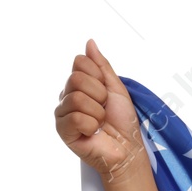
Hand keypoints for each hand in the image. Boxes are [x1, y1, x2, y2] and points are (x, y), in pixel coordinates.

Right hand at [53, 39, 147, 184]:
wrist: (128, 148)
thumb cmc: (123, 121)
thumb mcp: (116, 87)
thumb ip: (101, 65)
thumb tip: (89, 42)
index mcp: (78, 84)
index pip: (79, 62)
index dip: (99, 77)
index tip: (107, 92)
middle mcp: (67, 96)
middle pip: (76, 78)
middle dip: (99, 94)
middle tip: (104, 109)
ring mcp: (63, 113)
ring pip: (77, 98)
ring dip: (97, 112)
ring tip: (101, 122)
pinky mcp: (63, 130)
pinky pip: (76, 118)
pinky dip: (92, 125)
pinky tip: (94, 132)